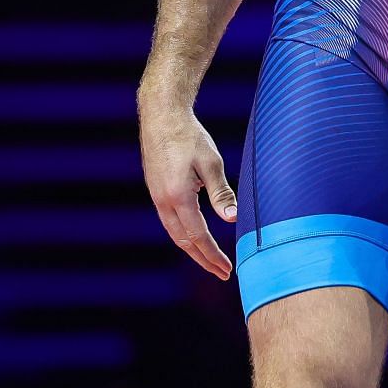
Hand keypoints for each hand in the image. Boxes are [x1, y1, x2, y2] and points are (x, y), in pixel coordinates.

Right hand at [138, 89, 237, 279]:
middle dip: (203, 259)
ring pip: (175, 233)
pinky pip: (170, 221)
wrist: (161, 115)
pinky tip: (196, 234)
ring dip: (193, 249)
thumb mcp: (211, 163)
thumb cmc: (189, 136)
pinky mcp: (156, 190)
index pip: (198, 237)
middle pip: (183, 242)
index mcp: (178, 197)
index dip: (213, 255)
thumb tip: (232, 220)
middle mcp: (163, 201)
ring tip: (210, 259)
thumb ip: (221, 193)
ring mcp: (157, 197)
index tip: (226, 270)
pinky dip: (184, 234)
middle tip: (221, 272)